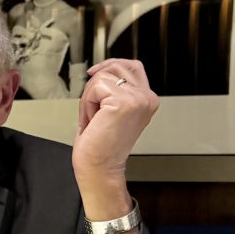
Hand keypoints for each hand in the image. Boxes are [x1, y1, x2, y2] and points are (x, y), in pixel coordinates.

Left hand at [73, 59, 157, 211]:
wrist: (99, 168)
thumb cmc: (100, 145)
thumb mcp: (112, 110)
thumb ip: (116, 90)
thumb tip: (103, 70)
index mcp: (147, 99)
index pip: (132, 66)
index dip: (110, 65)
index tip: (94, 72)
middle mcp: (147, 98)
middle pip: (115, 67)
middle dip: (95, 86)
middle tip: (94, 110)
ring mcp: (138, 99)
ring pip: (103, 76)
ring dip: (90, 97)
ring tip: (95, 117)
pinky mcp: (124, 102)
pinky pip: (95, 87)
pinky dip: (87, 104)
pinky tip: (93, 120)